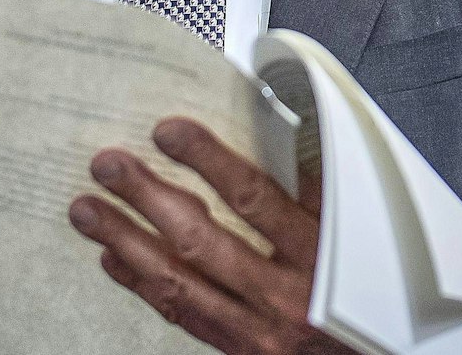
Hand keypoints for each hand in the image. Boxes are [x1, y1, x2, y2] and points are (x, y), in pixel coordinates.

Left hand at [69, 117, 355, 354]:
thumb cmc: (374, 294)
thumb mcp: (358, 234)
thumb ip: (316, 187)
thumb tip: (276, 129)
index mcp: (318, 257)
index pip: (254, 199)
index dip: (208, 161)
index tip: (169, 131)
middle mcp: (286, 298)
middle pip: (201, 241)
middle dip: (147, 197)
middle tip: (107, 164)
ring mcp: (259, 332)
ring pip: (178, 282)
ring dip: (125, 240)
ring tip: (87, 209)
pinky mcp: (240, 352)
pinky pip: (181, 315)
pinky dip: (142, 284)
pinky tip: (114, 256)